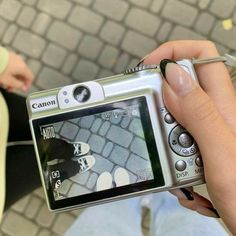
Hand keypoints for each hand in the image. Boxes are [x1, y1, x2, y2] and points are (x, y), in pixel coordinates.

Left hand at [0, 52, 33, 91]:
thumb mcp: (8, 81)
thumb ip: (18, 85)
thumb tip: (23, 87)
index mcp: (23, 68)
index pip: (30, 77)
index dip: (27, 84)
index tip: (22, 89)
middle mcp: (21, 61)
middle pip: (22, 74)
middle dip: (17, 82)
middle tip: (9, 88)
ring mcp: (14, 57)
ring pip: (16, 70)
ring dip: (12, 77)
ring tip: (3, 82)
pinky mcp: (7, 55)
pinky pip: (11, 65)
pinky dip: (9, 71)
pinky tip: (2, 74)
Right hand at [144, 40, 235, 233]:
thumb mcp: (219, 150)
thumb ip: (198, 112)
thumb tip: (173, 74)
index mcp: (221, 105)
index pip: (202, 57)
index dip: (174, 52)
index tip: (149, 68)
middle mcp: (212, 114)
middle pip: (180, 86)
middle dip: (159, 100)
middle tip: (150, 122)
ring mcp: (202, 132)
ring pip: (171, 118)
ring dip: (161, 138)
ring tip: (169, 162)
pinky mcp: (195, 148)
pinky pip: (171, 143)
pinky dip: (167, 158)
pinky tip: (179, 180)